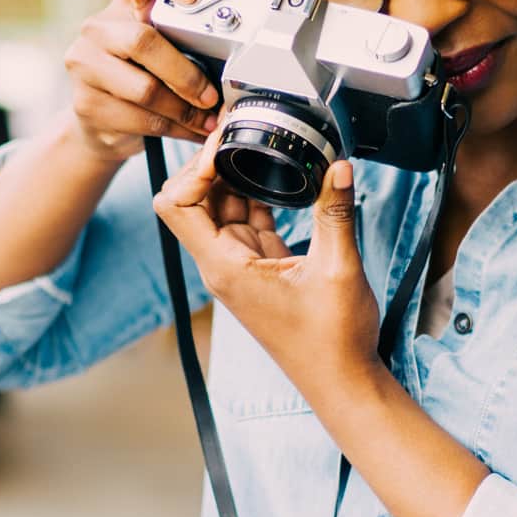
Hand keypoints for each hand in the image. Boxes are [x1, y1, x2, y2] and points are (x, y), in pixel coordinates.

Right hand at [64, 0, 220, 163]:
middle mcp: (99, 27)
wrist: (101, 123)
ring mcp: (85, 64)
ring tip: (205, 120)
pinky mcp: (85, 102)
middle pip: (143, 41)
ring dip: (184, 110)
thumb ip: (189, 40)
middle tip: (211, 96)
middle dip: (186, 75)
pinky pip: (139, 119)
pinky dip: (173, 128)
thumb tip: (239, 52)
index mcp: (126, 3)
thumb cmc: (143, 77)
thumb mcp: (165, 50)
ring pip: (144, 89)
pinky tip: (188, 130)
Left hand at [153, 134, 380, 399]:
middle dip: (209, 165)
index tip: (225, 143)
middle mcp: (222, 265)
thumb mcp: (338, 268)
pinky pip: (245, 220)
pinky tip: (276, 176)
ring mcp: (238, 266)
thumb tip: (337, 166)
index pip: (176, 206)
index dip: (192, 169)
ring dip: (232, 177)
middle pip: (190, 200)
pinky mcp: (259, 268)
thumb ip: (334, 212)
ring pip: (218, 208)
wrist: (341, 381)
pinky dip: (254, 196)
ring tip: (260, 146)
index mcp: (225, 267)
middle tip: (241, 135)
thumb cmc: (332, 339)